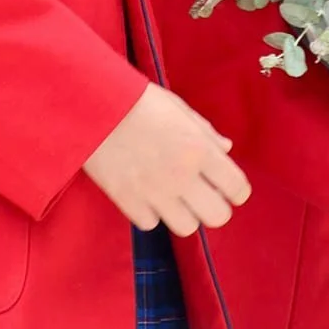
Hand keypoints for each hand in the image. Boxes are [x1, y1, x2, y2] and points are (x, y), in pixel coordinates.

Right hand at [83, 84, 249, 236]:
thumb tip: (226, 149)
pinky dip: (150, 213)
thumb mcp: (178, 109)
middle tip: (202, 195)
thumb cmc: (137, 100)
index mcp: (199, 149)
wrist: (90, 105)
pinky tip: (145, 195)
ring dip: (183, 214)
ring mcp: (154, 191)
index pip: (237, 188)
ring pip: (187, 228)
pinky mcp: (127, 201)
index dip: (236, 190)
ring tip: (172, 196)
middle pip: (218, 217)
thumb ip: (206, 133)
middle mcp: (182, 174)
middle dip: (214, 208)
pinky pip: (151, 224)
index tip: (227, 187)